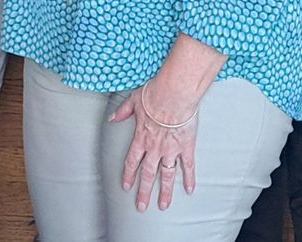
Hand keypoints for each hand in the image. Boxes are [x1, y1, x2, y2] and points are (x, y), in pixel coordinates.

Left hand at [110, 83, 199, 211]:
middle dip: (144, 192)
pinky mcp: (186, 147)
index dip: (128, 175)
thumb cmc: (154, 94)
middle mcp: (155, 148)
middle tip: (142, 206)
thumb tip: (112, 117)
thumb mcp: (133, 100)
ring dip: (165, 192)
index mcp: (141, 138)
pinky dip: (189, 178)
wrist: (173, 94)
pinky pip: (188, 166)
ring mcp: (171, 149)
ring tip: (163, 205)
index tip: (126, 186)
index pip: (132, 161)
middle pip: (148, 174)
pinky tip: (190, 190)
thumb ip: (123, 111)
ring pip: (167, 175)